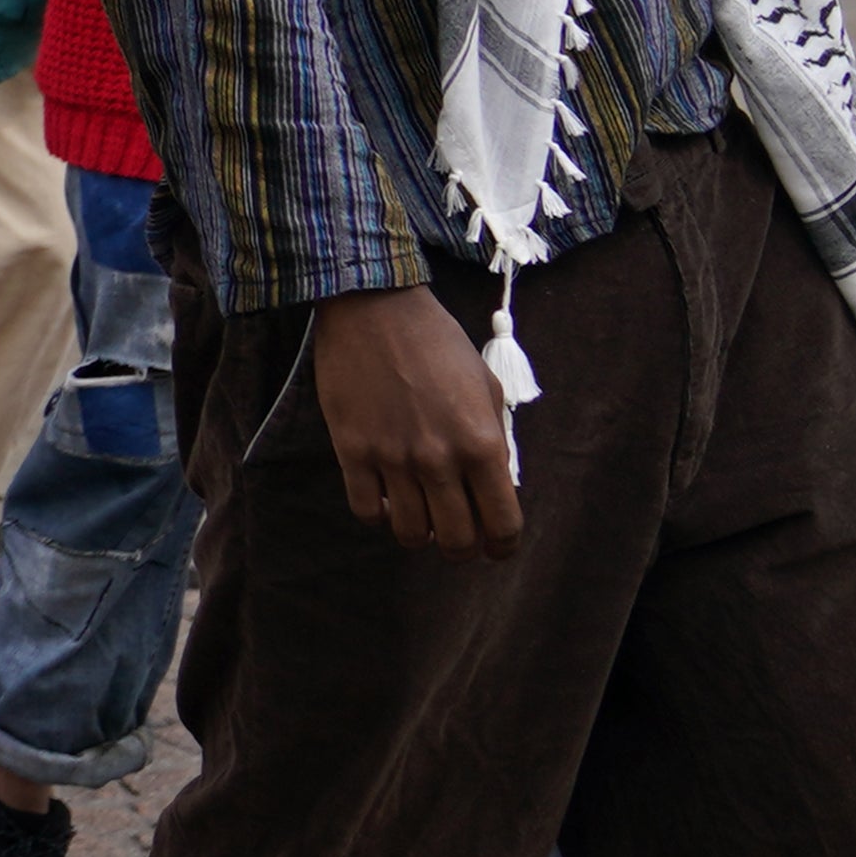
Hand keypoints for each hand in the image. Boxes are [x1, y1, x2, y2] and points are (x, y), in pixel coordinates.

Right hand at [310, 284, 521, 557]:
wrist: (374, 307)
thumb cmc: (437, 342)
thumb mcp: (484, 386)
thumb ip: (493, 441)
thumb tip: (492, 486)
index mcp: (481, 443)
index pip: (502, 524)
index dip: (503, 545)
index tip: (496, 547)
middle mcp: (439, 458)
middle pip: (457, 540)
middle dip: (463, 549)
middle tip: (458, 538)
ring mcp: (392, 457)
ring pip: (411, 534)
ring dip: (420, 535)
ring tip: (421, 519)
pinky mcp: (352, 450)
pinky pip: (367, 510)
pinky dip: (380, 516)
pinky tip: (386, 500)